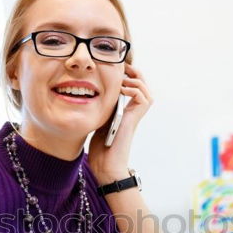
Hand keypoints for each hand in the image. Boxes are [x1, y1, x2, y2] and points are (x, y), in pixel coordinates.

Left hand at [88, 63, 152, 184]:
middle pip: (141, 83)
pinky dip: (133, 89)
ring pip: (144, 88)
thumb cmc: (100, 149)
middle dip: (132, 72)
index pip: (131, 86)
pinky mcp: (134, 118)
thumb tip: (87, 93)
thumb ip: (98, 108)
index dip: (125, 75)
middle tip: (120, 67)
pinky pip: (142, 96)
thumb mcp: (97, 121)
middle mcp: (131, 111)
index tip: (113, 68)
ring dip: (133, 79)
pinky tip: (121, 90)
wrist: (106, 165)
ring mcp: (134, 115)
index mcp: (124, 110)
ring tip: (120, 78)